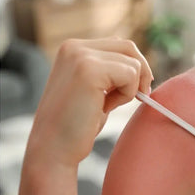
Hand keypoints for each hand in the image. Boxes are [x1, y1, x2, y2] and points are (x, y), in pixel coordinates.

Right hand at [25, 37, 153, 166]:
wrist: (53, 149)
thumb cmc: (77, 125)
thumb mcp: (94, 90)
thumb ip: (110, 72)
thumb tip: (141, 65)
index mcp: (73, 48)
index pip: (120, 45)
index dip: (135, 67)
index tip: (137, 90)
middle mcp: (74, 47)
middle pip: (129, 47)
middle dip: (141, 74)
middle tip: (140, 97)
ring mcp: (80, 56)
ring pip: (133, 63)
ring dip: (130, 88)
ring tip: (107, 106)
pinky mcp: (89, 70)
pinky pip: (131, 75)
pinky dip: (127, 95)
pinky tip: (105, 108)